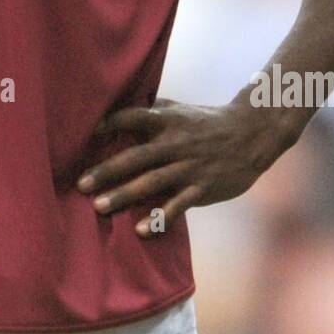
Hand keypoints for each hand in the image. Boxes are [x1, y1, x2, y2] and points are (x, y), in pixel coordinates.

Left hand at [76, 97, 287, 237]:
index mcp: (167, 120)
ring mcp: (189, 167)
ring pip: (152, 182)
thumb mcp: (180, 110)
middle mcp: (175, 143)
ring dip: (124, 195)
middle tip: (81, 184)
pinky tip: (141, 230)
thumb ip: (152, 109)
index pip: (134, 117)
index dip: (110, 123)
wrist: (252, 135)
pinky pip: (178, 205)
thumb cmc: (207, 122)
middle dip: (107, 170)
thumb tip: (120, 104)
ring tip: (99, 207)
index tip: (87, 134)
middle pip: (136, 156)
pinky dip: (159, 218)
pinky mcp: (202, 188)